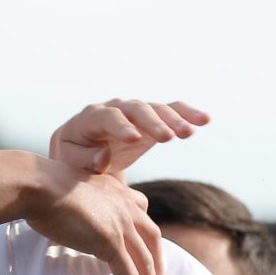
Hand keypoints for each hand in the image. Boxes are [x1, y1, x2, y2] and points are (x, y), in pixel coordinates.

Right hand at [24, 161, 165, 274]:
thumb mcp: (69, 189)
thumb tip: (68, 212)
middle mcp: (125, 206)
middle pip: (152, 239)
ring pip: (144, 262)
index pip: (142, 211)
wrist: (37, 186)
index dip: (147, 234)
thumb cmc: (41, 187)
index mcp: (116, 190)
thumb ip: (80, 201)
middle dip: (158, 264)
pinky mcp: (111, 242)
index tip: (149, 251)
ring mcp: (120, 224)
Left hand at [49, 98, 209, 176]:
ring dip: (175, 119)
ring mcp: (133, 113)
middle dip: (153, 122)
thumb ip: (84, 162)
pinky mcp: (150, 121)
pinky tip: (205, 119)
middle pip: (136, 109)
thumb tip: (103, 159)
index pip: (107, 117)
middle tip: (169, 137)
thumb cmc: (71, 162)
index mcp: (89, 119)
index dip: (121, 127)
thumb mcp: (70, 166)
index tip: (135, 140)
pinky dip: (186, 114)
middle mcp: (114, 109)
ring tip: (191, 132)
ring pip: (156, 109)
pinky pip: (170, 112)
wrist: (80, 156)